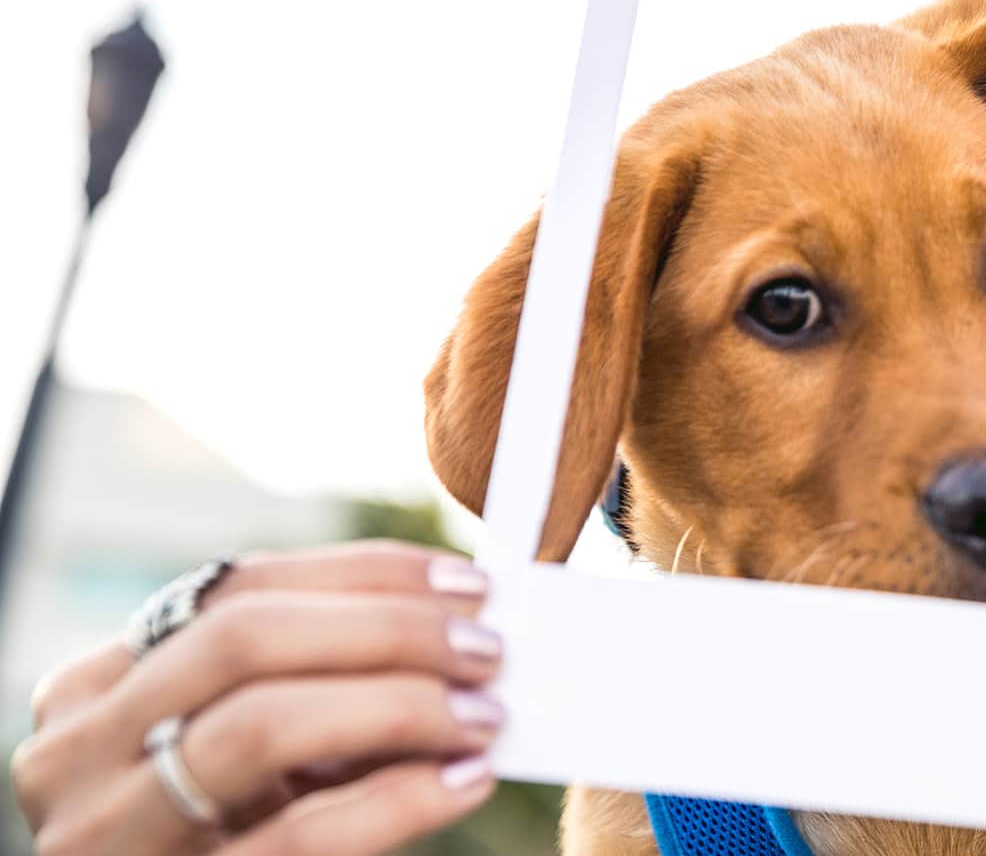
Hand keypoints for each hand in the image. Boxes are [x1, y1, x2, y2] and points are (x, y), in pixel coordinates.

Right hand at [13, 541, 503, 854]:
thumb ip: (316, 687)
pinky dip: (396, 801)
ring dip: (396, 704)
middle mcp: (81, 750)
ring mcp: (107, 832)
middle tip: (484, 648)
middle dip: (386, 630)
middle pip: (244, 640)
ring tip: (483, 714)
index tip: (466, 583)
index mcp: (101, 690)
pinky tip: (465, 781)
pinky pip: (297, 837)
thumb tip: (451, 632)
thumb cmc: (230, 837)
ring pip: (260, 726)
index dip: (363, 575)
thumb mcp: (246, 756)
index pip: (238, 589)